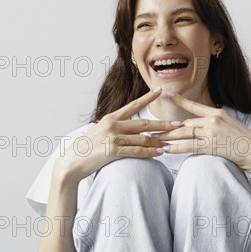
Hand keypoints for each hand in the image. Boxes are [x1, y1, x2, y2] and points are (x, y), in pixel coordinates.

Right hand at [55, 89, 181, 182]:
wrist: (72, 161)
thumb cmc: (88, 147)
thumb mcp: (101, 131)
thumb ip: (116, 126)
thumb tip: (131, 126)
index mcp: (111, 117)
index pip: (133, 105)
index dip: (148, 97)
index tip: (161, 90)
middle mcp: (113, 125)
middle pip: (143, 123)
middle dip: (162, 124)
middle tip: (177, 124)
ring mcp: (113, 137)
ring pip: (142, 138)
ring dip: (159, 141)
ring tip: (171, 142)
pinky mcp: (112, 150)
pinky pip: (136, 151)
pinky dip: (150, 152)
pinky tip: (160, 152)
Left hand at [151, 93, 250, 175]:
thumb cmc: (245, 140)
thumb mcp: (231, 125)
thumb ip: (216, 123)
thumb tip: (203, 125)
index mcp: (217, 113)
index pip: (195, 106)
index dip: (180, 101)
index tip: (168, 95)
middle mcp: (213, 120)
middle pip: (185, 124)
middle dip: (168, 127)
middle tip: (152, 128)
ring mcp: (211, 132)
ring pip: (184, 134)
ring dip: (167, 137)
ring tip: (153, 139)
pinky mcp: (211, 145)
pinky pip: (189, 147)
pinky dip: (176, 148)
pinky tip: (166, 150)